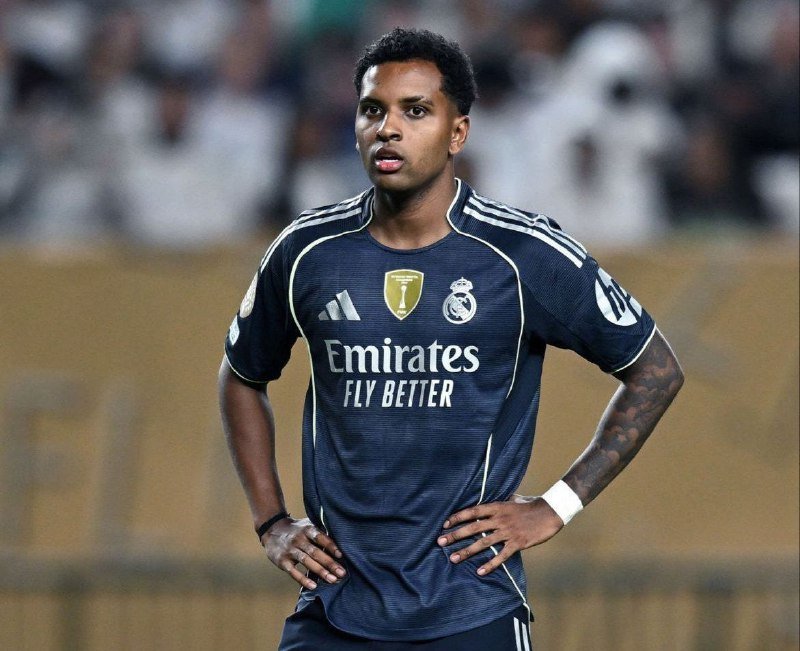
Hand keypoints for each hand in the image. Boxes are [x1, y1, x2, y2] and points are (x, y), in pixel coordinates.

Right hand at [262, 517, 345, 589]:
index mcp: (307, 529)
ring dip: (320, 571)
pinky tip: (313, 586)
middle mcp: (298, 539)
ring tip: (332, 580)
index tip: (341, 555)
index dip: (331, 546)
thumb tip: (341, 542)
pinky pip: (293, 572)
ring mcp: (290, 550)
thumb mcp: (308, 525)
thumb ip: (321, 533)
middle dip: (329, 563)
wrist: (272, 529)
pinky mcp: (282, 561)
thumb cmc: (297, 529)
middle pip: (315, 552)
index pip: (320, 537)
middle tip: (342, 573)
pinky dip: (303, 579)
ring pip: (307, 562)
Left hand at [437, 495, 562, 575]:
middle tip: (440, 542)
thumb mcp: (513, 498)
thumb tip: (490, 497)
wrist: (551, 512)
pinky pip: (501, 555)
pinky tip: (479, 571)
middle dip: (455, 535)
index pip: (472, 511)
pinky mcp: (517, 543)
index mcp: (497, 506)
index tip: (445, 524)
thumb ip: (500, 499)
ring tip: (453, 558)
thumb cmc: (531, 504)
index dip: (457, 517)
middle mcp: (499, 519)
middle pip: (473, 528)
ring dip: (466, 551)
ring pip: (483, 543)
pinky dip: (490, 564)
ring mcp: (508, 532)